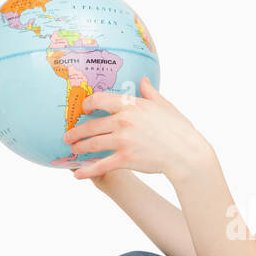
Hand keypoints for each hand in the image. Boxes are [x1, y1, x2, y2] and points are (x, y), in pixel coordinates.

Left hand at [64, 77, 211, 184]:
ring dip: (79, 148)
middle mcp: (123, 121)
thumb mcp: (165, 106)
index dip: (88, 104)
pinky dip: (87, 170)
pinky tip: (77, 174)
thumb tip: (143, 81)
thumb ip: (150, 93)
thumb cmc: (179, 129)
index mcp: (131, 105)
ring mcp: (123, 140)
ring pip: (93, 144)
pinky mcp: (125, 159)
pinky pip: (100, 165)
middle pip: (92, 125)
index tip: (83, 110)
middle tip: (69, 136)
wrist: (186, 153)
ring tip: (73, 150)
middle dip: (77, 131)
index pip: (100, 100)